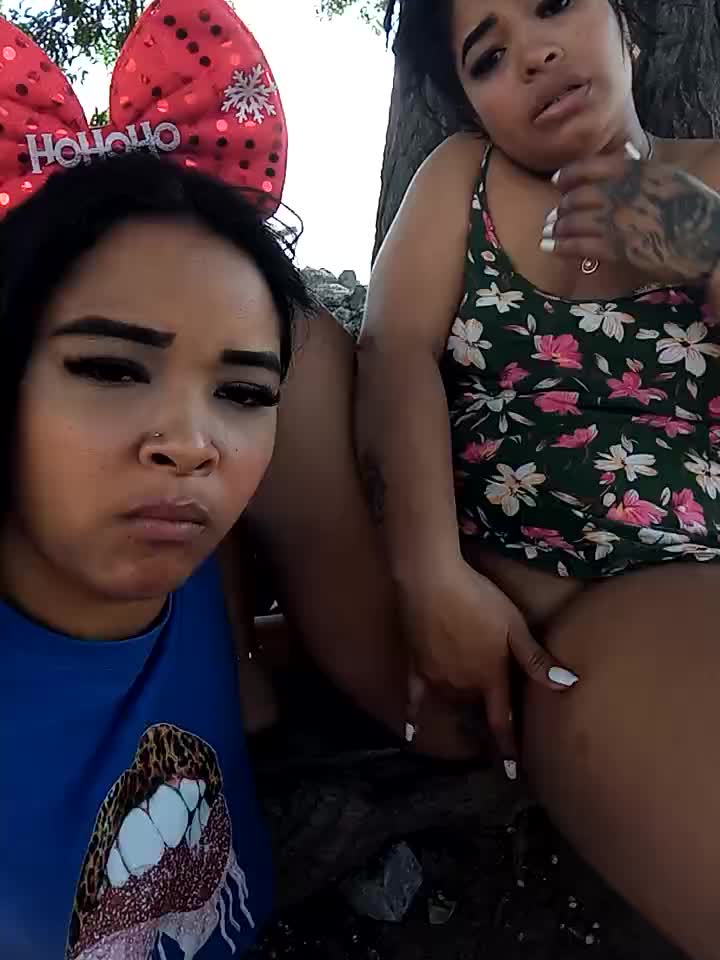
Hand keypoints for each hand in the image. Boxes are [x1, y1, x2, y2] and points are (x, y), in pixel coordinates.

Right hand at [402, 560, 578, 775]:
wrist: (432, 581)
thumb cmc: (479, 600)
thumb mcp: (514, 626)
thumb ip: (536, 659)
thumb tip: (569, 684)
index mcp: (489, 678)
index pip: (502, 721)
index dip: (508, 747)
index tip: (512, 772)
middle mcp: (462, 685)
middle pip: (475, 711)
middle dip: (484, 724)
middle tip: (491, 736)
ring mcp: (436, 677)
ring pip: (450, 703)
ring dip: (460, 714)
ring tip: (466, 726)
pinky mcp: (416, 664)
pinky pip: (414, 697)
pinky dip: (414, 715)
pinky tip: (410, 731)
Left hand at [543, 141, 719, 285]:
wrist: (710, 238)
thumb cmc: (694, 208)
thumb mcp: (669, 177)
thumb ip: (641, 169)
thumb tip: (623, 155)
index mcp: (637, 171)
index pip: (591, 167)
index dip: (569, 174)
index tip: (557, 181)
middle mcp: (623, 194)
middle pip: (578, 197)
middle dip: (562, 207)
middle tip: (553, 216)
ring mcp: (619, 222)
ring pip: (574, 221)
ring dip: (557, 227)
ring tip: (548, 232)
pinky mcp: (619, 249)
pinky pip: (580, 246)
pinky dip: (561, 246)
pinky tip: (550, 247)